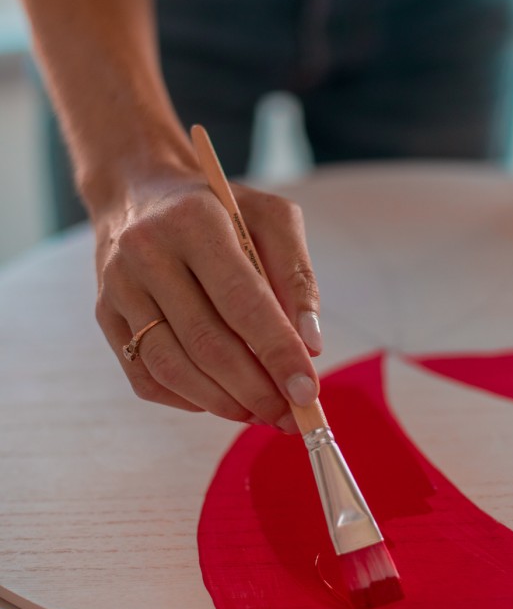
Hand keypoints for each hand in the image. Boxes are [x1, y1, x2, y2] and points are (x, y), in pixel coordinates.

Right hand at [93, 172, 322, 429]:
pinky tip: (223, 400)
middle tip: (292, 415)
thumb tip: (310, 346)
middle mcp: (147, 253)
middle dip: (256, 389)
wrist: (140, 192)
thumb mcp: (270, 218)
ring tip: (263, 413)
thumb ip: (297, 276)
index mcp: (194, 221)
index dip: (278, 352)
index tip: (308, 391)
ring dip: (224, 403)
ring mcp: (119, 288)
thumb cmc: (218, 209)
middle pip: (207, 343)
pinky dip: (190, 400)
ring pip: (173, 368)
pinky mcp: (106, 316)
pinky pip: (147, 377)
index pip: (242, 301)